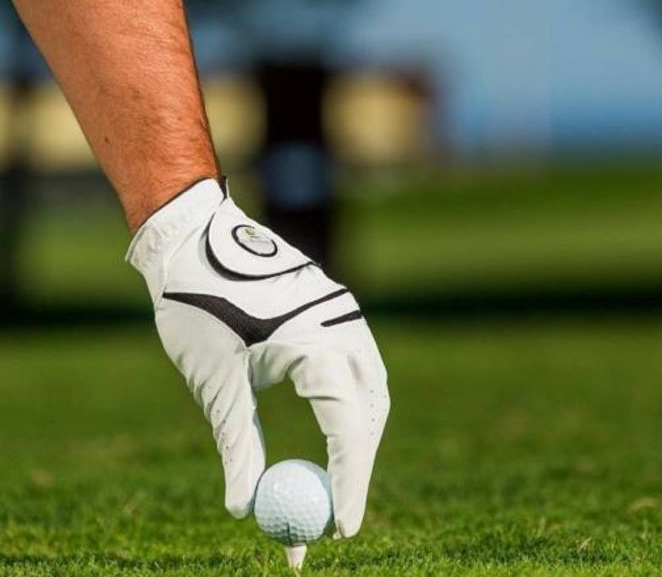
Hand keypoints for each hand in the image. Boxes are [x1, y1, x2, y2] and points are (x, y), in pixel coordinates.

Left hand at [127, 179, 389, 536]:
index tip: (338, 529)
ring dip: (357, 437)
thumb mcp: (215, 380)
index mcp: (320, 343)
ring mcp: (345, 312)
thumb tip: (244, 505)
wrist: (192, 231)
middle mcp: (345, 326)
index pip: (349, 430)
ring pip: (370, 391)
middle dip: (355, 466)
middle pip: (369, 414)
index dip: (348, 485)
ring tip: (336, 480)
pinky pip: (359, 368)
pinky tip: (335, 428)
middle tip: (335, 513)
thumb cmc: (195, 301)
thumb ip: (237, 443)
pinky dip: (352, 406)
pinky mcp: (337, 307)